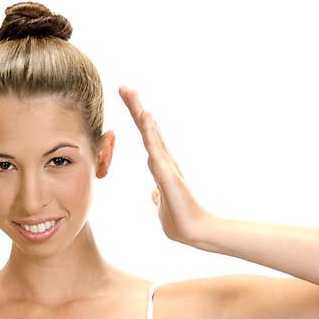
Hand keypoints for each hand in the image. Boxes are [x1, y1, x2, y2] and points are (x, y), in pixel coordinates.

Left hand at [119, 85, 211, 244]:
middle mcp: (164, 160)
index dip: (139, 121)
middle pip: (147, 129)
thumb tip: (154, 194)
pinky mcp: (166, 171)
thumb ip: (158, 198)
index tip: (132, 102)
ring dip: (139, 112)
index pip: (147, 138)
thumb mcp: (161, 207)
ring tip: (130, 92)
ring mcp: (165, 164)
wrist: (193, 232)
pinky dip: (149, 130)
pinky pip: (155, 147)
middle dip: (136, 107)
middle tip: (125, 87)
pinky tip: (144, 115)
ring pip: (150, 133)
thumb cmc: (179, 221)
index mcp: (161, 167)